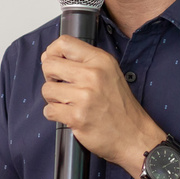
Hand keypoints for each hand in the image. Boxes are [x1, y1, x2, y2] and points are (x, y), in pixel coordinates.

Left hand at [40, 36, 164, 174]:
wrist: (133, 135)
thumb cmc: (119, 105)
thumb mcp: (108, 72)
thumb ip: (80, 62)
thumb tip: (46, 55)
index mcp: (100, 60)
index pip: (63, 43)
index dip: (52, 53)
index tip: (55, 64)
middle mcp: (92, 75)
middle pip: (49, 65)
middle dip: (50, 78)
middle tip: (62, 87)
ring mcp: (84, 96)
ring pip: (47, 89)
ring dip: (53, 99)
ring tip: (69, 103)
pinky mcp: (77, 116)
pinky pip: (49, 110)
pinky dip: (55, 115)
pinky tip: (70, 115)